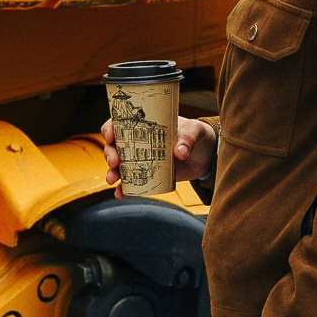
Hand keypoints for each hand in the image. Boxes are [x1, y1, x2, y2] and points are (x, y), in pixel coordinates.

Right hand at [100, 115, 217, 192]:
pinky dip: (124, 189)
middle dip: (110, 153)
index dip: (111, 128)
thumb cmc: (198, 135)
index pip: (121, 123)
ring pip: (119, 165)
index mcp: (146, 125)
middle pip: (115, 146)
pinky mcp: (148, 174)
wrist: (207, 155)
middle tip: (115, 161)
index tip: (111, 136)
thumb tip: (179, 153)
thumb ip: (188, 138)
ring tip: (113, 179)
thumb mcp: (195, 131)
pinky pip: (131, 182)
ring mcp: (142, 159)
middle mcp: (139, 141)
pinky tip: (120, 194)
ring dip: (112, 172)